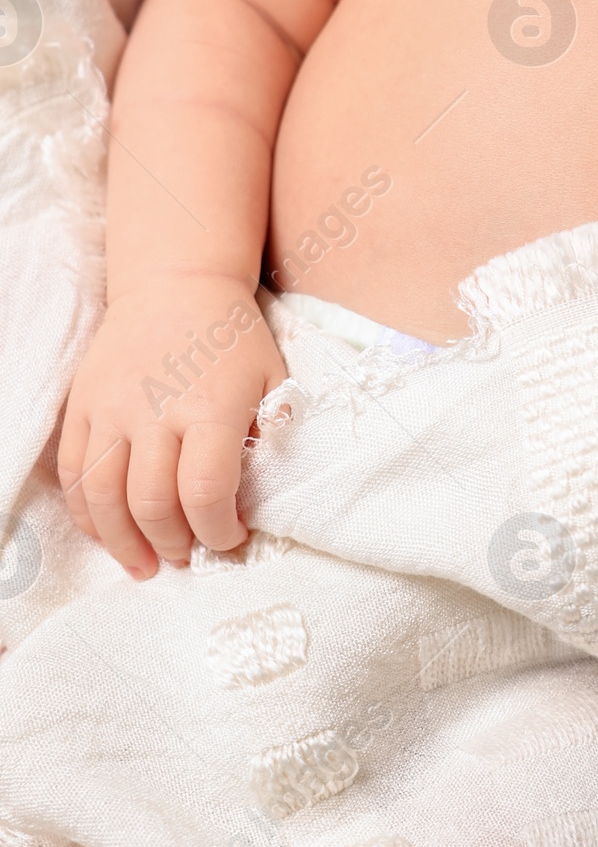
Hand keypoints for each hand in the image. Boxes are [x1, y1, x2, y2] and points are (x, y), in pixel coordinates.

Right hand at [59, 276, 285, 578]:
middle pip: (152, 504)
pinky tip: (107, 532)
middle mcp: (156, 411)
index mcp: (211, 406)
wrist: (176, 282)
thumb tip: (263, 493)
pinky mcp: (83, 405)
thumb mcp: (273, 377)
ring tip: (144, 564)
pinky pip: (74, 474)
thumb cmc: (232, 336)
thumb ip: (274, 434)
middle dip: (173, 545)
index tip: (232, 539)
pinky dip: (86, 514)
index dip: (219, 531)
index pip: (206, 492)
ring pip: (103, 499)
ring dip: (123, 544)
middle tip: (188, 555)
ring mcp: (112, 409)